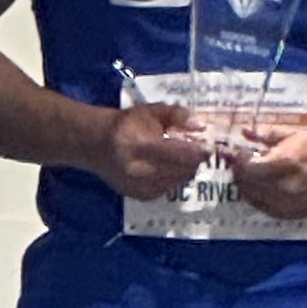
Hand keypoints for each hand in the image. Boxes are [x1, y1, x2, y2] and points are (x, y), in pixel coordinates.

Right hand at [88, 103, 210, 200]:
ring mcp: (139, 187)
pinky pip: (169, 188)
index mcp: (141, 147)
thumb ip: (178, 115)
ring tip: (181, 155)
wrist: (98, 144)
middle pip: (182, 170)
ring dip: (186, 169)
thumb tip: (200, 126)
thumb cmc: (127, 124)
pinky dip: (175, 177)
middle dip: (194, 159)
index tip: (209, 145)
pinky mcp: (140, 196)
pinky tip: (168, 166)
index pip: (180, 154)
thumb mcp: (152, 111)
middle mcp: (139, 171)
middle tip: (196, 148)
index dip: (199, 151)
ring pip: (179, 181)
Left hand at [228, 128, 306, 218]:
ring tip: (248, 172)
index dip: (237, 159)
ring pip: (250, 196)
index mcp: (285, 163)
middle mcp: (283, 186)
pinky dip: (255, 195)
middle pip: (246, 182)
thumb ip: (269, 134)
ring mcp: (284, 204)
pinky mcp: (286, 214)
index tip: (236, 152)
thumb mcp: (295, 135)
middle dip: (238, 171)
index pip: (248, 166)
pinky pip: (260, 206)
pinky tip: (259, 185)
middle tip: (239, 162)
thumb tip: (246, 131)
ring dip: (244, 183)